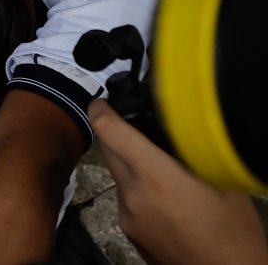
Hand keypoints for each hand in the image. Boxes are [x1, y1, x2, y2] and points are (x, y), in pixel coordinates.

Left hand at [89, 99, 267, 264]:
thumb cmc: (234, 235)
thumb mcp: (222, 183)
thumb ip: (193, 155)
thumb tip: (179, 134)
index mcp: (154, 176)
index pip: (110, 131)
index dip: (101, 110)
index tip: (103, 101)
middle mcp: (132, 194)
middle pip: (109, 152)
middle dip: (116, 135)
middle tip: (136, 127)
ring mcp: (127, 216)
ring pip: (119, 177)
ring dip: (131, 166)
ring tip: (163, 168)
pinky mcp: (129, 232)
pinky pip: (127, 200)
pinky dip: (139, 191)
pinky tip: (167, 198)